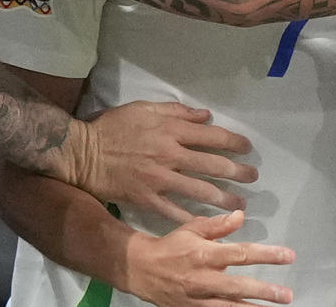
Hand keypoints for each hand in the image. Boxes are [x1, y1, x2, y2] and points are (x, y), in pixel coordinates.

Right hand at [68, 101, 257, 221]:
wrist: (83, 154)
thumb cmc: (113, 127)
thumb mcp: (144, 109)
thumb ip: (176, 112)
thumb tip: (205, 116)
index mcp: (170, 130)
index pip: (212, 136)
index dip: (234, 143)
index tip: (247, 148)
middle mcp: (170, 154)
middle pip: (212, 165)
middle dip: (237, 172)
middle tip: (252, 177)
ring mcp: (160, 180)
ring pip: (200, 191)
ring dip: (224, 199)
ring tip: (240, 205)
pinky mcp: (148, 200)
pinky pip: (176, 213)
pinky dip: (195, 220)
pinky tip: (211, 227)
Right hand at [121, 210, 293, 306]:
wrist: (141, 270)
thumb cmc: (171, 246)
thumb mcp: (192, 228)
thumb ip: (218, 225)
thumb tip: (242, 216)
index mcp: (204, 254)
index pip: (240, 254)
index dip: (266, 255)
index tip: (288, 255)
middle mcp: (203, 279)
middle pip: (238, 286)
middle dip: (264, 292)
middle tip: (286, 295)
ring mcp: (198, 299)